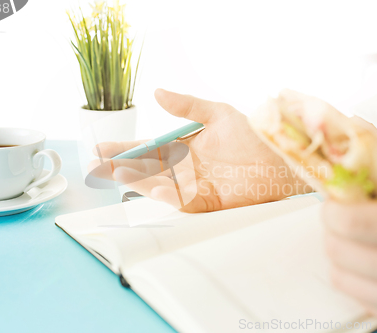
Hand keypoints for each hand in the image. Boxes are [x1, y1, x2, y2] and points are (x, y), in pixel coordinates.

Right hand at [91, 89, 310, 211]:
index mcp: (183, 148)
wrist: (278, 157)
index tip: (101, 148)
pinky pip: (183, 200)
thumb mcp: (216, 113)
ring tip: (118, 176)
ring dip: (139, 182)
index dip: (125, 150)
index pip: (148, 149)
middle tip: (98, 167)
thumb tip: (158, 92)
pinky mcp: (208, 202)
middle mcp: (185, 169)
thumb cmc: (250, 134)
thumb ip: (187, 105)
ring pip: (159, 186)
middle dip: (122, 169)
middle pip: (148, 170)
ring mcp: (194, 186)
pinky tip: (153, 188)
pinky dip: (168, 196)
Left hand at [322, 132, 376, 330]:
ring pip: (342, 278)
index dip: (333, 206)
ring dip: (341, 253)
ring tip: (359, 237)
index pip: (353, 224)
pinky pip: (361, 299)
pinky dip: (358, 277)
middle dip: (334, 227)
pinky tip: (376, 260)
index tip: (336, 195)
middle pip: (339, 252)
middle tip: (343, 212)